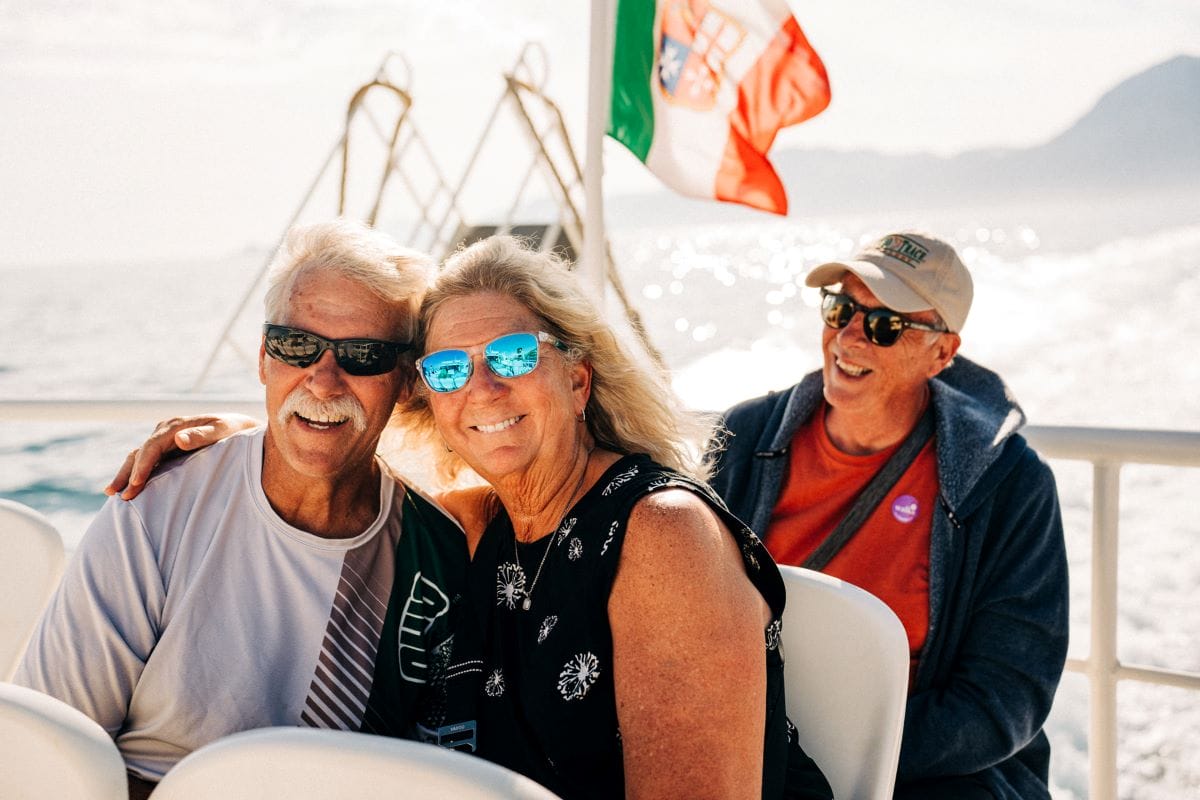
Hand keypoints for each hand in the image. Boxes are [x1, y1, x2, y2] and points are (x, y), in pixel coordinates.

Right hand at [104, 414, 260, 499]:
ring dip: (125, 474)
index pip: (152, 446)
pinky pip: (145, 461)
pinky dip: (134, 473)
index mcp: (175, 426)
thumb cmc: (232, 430)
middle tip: (118, 494)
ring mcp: (163, 440)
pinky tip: (126, 487)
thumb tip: (179, 439)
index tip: (136, 482)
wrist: (237, 428)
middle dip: (127, 473)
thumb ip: (201, 435)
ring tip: (111, 492)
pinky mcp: (165, 449)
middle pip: (139, 452)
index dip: (143, 464)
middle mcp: (164, 431)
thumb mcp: (221, 431)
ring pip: (137, 457)